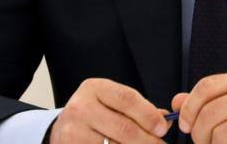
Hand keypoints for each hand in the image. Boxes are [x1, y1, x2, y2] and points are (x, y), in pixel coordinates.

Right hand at [49, 78, 171, 143]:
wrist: (62, 130)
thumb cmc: (92, 116)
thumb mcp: (110, 104)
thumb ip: (137, 109)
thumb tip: (164, 120)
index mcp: (95, 88)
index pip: (127, 99)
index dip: (148, 114)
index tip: (162, 127)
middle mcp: (82, 107)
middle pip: (124, 127)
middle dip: (147, 140)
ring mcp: (74, 130)